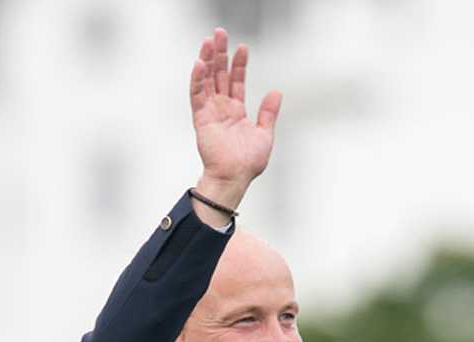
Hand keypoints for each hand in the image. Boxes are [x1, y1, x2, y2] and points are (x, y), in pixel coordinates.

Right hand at [190, 28, 281, 218]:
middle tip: (219, 33)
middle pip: (219, 75)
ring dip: (207, 60)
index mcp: (237, 111)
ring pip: (207, 80)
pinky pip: (197, 95)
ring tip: (209, 40)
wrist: (235, 177)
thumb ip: (268, 112)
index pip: (237, 81)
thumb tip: (276, 91)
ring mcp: (210, 112)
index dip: (239, 64)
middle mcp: (222, 108)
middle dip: (220, 54)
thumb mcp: (265, 133)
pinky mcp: (201, 118)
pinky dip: (197, 79)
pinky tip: (200, 63)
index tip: (242, 47)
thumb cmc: (249, 162)